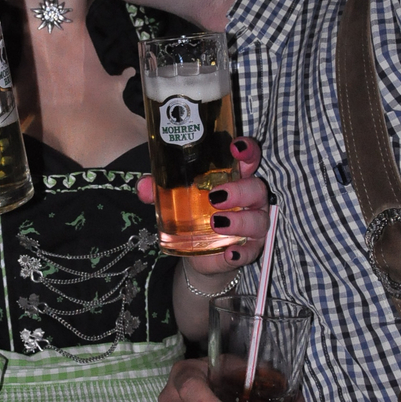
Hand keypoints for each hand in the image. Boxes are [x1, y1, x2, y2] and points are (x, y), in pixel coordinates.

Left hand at [137, 137, 269, 271]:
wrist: (196, 250)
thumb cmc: (192, 212)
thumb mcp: (174, 198)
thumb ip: (159, 189)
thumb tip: (143, 187)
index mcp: (234, 178)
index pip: (248, 158)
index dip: (247, 151)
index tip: (236, 148)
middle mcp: (249, 199)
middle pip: (256, 188)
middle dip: (240, 190)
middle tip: (215, 196)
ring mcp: (252, 224)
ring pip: (258, 220)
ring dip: (240, 221)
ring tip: (216, 223)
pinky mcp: (248, 249)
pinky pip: (251, 251)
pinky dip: (242, 252)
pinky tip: (229, 253)